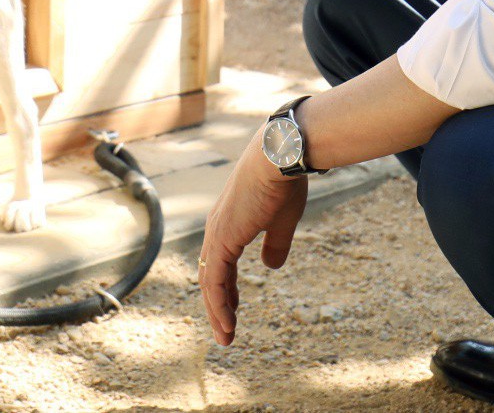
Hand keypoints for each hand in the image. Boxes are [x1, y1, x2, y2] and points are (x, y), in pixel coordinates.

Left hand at [198, 129, 307, 345]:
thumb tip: (271, 266)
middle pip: (211, 276)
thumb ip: (275, 243)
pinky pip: (216, 280)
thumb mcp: (281, 219)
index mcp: (229, 222)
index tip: (232, 309)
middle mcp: (217, 228)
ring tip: (226, 337)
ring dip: (218, 312)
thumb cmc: (282, 181)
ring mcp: (217, 234)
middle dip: (219, 306)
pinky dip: (219, 304)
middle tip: (226, 331)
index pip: (221, 263)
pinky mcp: (222, 239)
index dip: (227, 289)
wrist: (278, 157)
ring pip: (210, 282)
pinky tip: (228, 322)